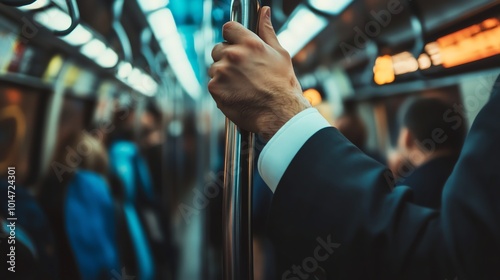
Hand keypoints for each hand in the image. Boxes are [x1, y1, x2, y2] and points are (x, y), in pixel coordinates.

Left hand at [208, 6, 310, 140]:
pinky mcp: (215, 88)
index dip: (232, 37)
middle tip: (242, 73)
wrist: (280, 114)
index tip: (236, 46)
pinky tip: (236, 95)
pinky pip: (213, 84)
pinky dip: (221, 90)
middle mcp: (233, 54)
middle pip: (218, 49)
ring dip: (223, 75)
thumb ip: (267, 31)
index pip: (228, 28)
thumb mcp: (280, 54)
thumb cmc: (283, 86)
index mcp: (249, 43)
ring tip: (241, 86)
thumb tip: (264, 12)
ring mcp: (222, 72)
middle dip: (227, 58)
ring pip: (215, 68)